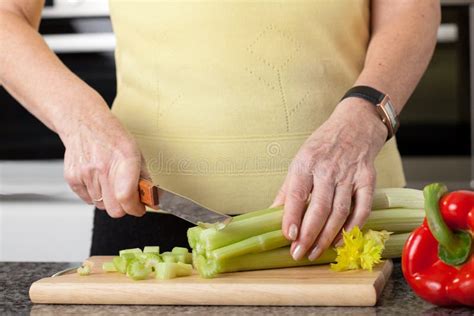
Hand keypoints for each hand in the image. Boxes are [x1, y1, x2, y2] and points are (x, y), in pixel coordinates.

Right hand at [60, 99, 148, 217]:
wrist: (84, 123)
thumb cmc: (112, 136)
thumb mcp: (135, 151)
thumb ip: (143, 176)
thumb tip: (151, 197)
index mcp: (124, 159)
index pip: (126, 196)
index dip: (135, 208)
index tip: (140, 208)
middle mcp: (103, 167)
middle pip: (114, 210)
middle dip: (124, 208)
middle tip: (128, 198)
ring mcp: (85, 174)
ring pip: (101, 206)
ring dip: (109, 200)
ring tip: (110, 181)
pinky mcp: (72, 179)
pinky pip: (88, 200)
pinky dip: (95, 195)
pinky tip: (98, 179)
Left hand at [271, 97, 387, 260]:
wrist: (354, 125)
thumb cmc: (322, 146)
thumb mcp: (299, 161)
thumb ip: (287, 189)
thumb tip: (271, 214)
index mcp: (305, 163)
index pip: (297, 194)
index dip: (292, 217)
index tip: (288, 236)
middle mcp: (327, 169)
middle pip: (319, 207)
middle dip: (309, 234)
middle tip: (299, 253)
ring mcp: (349, 174)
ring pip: (340, 211)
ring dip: (328, 235)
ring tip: (316, 252)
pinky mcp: (367, 179)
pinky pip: (362, 208)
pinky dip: (353, 227)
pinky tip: (341, 240)